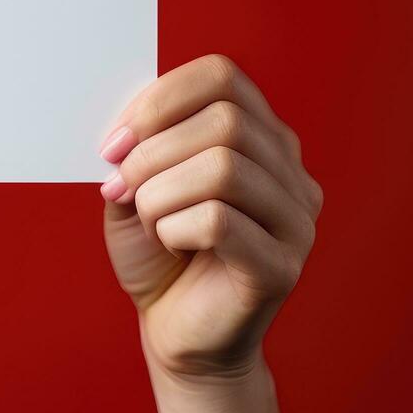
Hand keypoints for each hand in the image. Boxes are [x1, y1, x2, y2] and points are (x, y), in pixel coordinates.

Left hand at [99, 54, 322, 412]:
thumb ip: (137, 148)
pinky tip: (169, 243)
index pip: (222, 77)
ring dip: (160, 193)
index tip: (116, 140)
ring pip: (223, 169)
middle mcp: (290, 173)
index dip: (160, 98)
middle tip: (121, 187)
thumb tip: (126, 129)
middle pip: (225, 121)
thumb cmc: (160, 257)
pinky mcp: (281, 267)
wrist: (177, 335)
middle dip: (152, 152)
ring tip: (147, 219)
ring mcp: (296, 221)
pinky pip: (220, 222)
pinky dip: (173, 228)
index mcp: (260, 139)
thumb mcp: (135, 188)